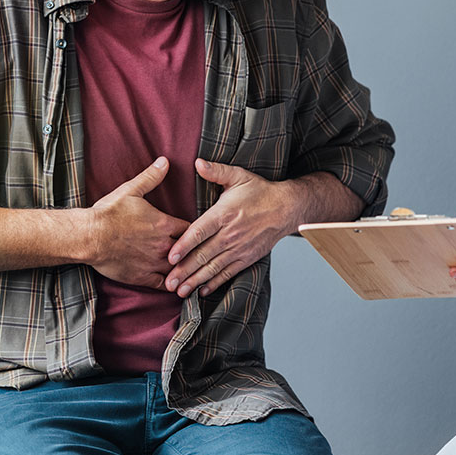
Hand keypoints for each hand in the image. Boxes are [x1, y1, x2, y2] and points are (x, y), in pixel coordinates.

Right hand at [86, 157, 190, 288]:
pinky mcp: (142, 277)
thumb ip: (151, 177)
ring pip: (178, 269)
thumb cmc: (108, 213)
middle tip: (201, 251)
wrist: (89, 237)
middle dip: (194, 250)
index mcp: (163, 224)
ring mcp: (153, 263)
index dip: (196, 229)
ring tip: (192, 269)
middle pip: (189, 250)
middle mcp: (163, 245)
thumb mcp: (131, 190)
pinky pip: (163, 285)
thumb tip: (165, 161)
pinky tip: (175, 285)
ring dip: (185, 268)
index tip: (198, 230)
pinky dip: (171, 285)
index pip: (191, 228)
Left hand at [164, 159, 298, 297]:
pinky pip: (228, 273)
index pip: (199, 232)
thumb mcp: (238, 176)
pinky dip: (215, 283)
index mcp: (223, 214)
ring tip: (180, 292)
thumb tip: (198, 162)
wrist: (287, 208)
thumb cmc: (260, 191)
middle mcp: (230, 234)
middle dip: (184, 271)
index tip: (170, 257)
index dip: (183, 246)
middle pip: (203, 255)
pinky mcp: (247, 257)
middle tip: (168, 283)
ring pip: (213, 268)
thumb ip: (216, 171)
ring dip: (195, 281)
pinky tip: (202, 291)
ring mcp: (239, 248)